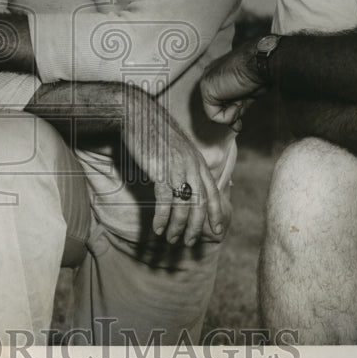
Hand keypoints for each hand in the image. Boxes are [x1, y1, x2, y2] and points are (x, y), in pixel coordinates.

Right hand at [123, 94, 223, 245]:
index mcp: (197, 160)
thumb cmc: (153, 130)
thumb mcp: (176, 146)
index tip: (218, 230)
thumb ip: (184, 163)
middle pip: (200, 204)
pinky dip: (161, 218)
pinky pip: (164, 201)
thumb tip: (186, 179)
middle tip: (190, 243)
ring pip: (183, 206)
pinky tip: (157, 228)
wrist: (137, 114)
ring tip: (171, 239)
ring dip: (178, 227)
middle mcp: (192, 166)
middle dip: (196, 227)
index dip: (216, 213)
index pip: (213, 192)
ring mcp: (177, 168)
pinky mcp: (160, 170)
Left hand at [200, 40, 263, 127]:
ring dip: (233, 111)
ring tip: (243, 95)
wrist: (260, 63)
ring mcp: (206, 82)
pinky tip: (237, 102)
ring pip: (216, 112)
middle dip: (233, 112)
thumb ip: (237, 109)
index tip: (238, 123)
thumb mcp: (247, 95)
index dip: (230, 112)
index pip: (219, 100)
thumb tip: (236, 127)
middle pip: (218, 107)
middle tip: (244, 103)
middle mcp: (210, 76)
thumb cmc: (259, 73)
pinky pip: (213, 115)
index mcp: (219, 74)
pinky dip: (228, 115)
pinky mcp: (206, 89)